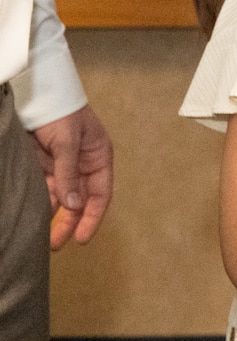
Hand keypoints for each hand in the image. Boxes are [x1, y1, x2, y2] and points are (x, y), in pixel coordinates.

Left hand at [30, 104, 112, 248]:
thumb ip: (69, 174)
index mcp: (98, 158)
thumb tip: (73, 206)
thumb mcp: (67, 142)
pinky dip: (37, 203)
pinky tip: (31, 216)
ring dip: (51, 216)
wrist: (37, 95)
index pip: (100, 194)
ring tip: (40, 236)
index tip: (82, 238)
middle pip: (79, 202)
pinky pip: (41, 190)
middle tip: (55, 245)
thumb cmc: (62, 113)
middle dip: (68, 223)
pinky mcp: (41, 167)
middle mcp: (82, 167)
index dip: (93, 217)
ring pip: (58, 199)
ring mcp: (60, 168)